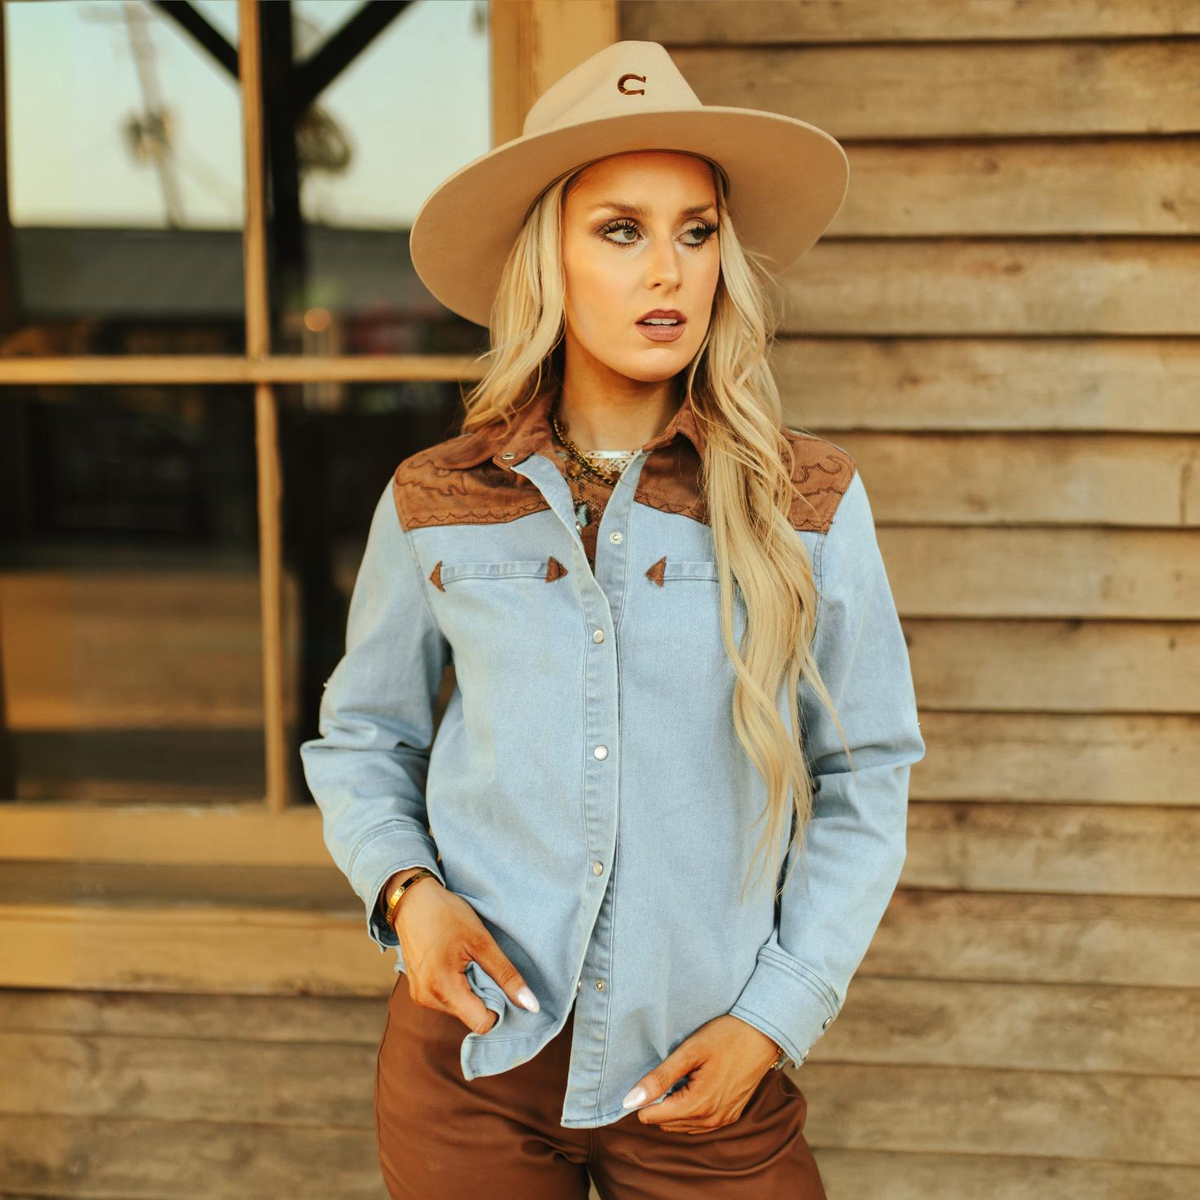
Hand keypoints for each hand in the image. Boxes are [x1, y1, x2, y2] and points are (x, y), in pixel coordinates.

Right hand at [387, 872, 539, 1035]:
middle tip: (485, 963)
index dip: (500, 1007)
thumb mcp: (481, 941)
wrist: (411, 899)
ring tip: (468, 959)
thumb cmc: (445, 914)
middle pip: (471, 1017)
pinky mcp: (418, 990)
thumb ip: (506, 975)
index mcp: (443, 989)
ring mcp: (421, 996)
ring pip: (461, 1009)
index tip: (503, 982)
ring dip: (473, 990)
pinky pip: (448, 1000)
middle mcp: (428, 1000)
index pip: (482, 1023)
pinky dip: (460, 987)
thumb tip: (531, 1005)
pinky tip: (457, 962)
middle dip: (486, 996)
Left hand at [621, 1015, 781, 1133]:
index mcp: (698, 1106)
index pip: (652, 1117)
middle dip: (659, 1101)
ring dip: (674, 1106)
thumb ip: (659, 1078)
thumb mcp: (689, 1052)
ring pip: (682, 1125)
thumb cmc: (725, 1037)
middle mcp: (711, 1121)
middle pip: (666, 1122)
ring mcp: (723, 1121)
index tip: (652, 1075)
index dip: (644, 1097)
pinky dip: (689, 1109)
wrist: (763, 1035)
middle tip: (669, 1071)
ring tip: (683, 1075)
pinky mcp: (730, 1116)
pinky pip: (699, 1123)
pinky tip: (694, 1085)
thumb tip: (630, 1101)